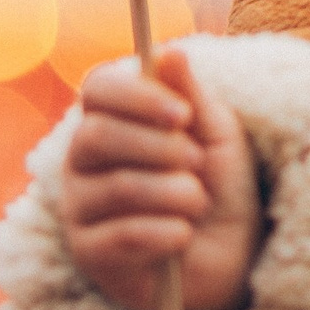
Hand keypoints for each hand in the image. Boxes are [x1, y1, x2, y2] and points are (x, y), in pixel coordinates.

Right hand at [60, 47, 262, 309]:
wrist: (231, 257)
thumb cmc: (220, 186)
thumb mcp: (216, 134)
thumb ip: (190, 96)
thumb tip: (169, 52)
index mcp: (110, 118)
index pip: (97, 88)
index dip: (137, 95)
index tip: (182, 114)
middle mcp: (82, 159)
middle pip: (97, 135)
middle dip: (161, 148)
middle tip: (197, 164)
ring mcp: (79, 207)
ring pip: (117, 186)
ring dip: (175, 194)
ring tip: (198, 203)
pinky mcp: (87, 254)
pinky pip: (121, 236)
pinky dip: (167, 233)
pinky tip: (184, 236)